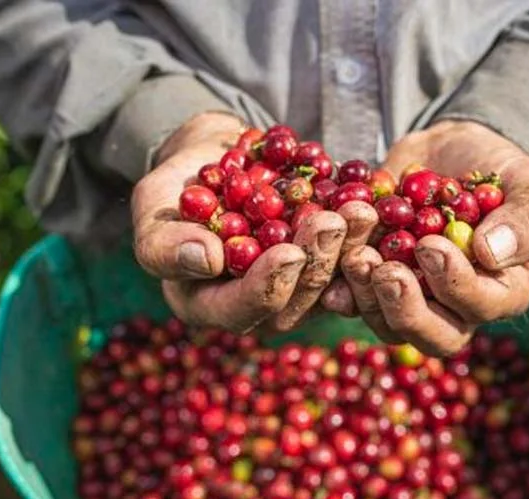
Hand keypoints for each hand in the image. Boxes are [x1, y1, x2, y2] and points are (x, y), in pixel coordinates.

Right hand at [132, 112, 376, 332]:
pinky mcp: (325, 260)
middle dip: (316, 262)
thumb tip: (207, 260)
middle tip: (331, 223)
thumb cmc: (174, 189)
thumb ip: (166, 243)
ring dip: (348, 246)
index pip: (241, 309)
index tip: (288, 253)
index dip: (267, 285)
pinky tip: (375, 206)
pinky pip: (350, 254)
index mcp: (210, 305)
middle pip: (295, 299)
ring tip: (360, 210)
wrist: (216, 159)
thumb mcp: (153, 209)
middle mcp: (259, 304)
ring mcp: (297, 284)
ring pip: (331, 278)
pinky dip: (363, 233)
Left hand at [328, 120, 528, 354]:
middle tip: (385, 270)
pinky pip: (356, 303)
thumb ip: (527, 218)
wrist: (448, 155)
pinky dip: (340, 290)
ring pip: (389, 325)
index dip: (454, 284)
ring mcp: (414, 301)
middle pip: (434, 336)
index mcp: (503, 291)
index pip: (481, 306)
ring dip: (368, 297)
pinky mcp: (376, 287)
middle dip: (405, 309)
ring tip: (355, 257)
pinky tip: (327, 275)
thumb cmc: (499, 171)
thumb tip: (492, 254)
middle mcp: (458, 309)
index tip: (431, 245)